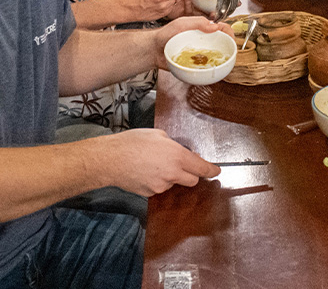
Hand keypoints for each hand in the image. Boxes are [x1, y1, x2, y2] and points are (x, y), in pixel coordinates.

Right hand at [97, 129, 219, 195]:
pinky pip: (160, 187)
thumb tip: (181, 152)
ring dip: (171, 176)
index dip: (211, 170)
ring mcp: (161, 186)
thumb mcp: (158, 134)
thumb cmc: (132, 142)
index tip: (216, 171)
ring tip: (152, 164)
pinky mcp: (151, 194)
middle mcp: (173, 174)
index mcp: (178, 156)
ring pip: (174, 183)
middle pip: (192, 180)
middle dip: (191, 174)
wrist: (110, 159)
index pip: (202, 168)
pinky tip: (145, 171)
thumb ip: (174, 145)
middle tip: (180, 164)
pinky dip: (157, 181)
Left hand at [152, 16, 232, 68]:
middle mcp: (203, 41)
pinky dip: (212, 69)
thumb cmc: (165, 34)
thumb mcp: (181, 23)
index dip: (229, 31)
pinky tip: (213, 70)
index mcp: (202, 29)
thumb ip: (197, 22)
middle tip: (230, 50)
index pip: (221, 28)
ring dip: (223, 59)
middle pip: (222, 43)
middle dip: (229, 46)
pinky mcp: (195, 65)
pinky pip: (207, 68)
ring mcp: (200, 54)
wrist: (153, 50)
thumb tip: (215, 26)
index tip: (230, 36)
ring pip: (217, 57)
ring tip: (225, 61)